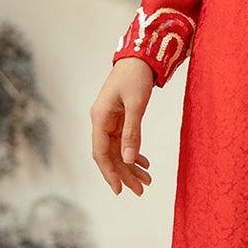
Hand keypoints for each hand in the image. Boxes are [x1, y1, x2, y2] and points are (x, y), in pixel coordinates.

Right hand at [91, 58, 155, 196]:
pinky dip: (133, 153)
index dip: (110, 173)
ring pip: (118, 150)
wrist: (138, 56)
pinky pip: (123, 141)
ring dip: (131, 166)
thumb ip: (132, 132)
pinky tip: (144, 162)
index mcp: (100, 118)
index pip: (101, 153)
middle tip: (142, 190)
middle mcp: (101, 121)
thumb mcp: (136, 105)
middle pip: (110, 155)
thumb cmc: (135, 77)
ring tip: (147, 180)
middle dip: (124, 174)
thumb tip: (130, 159)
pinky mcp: (118, 118)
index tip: (120, 191)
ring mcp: (109, 120)